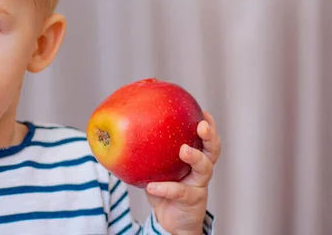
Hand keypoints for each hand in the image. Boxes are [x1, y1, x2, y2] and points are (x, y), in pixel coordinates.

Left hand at [145, 111, 220, 234]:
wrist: (170, 220)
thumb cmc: (163, 189)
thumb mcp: (155, 168)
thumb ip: (146, 153)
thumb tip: (119, 131)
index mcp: (194, 158)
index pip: (205, 139)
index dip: (208, 126)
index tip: (202, 111)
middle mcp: (201, 170)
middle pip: (212, 150)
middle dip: (209, 136)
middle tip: (201, 126)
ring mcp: (199, 185)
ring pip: (205, 168)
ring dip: (195, 157)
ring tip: (184, 150)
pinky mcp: (192, 200)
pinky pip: (179, 192)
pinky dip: (165, 188)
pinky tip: (152, 186)